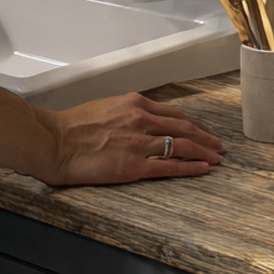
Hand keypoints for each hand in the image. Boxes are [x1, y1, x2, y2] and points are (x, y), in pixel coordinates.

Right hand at [38, 92, 225, 185]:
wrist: (55, 141)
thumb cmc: (73, 126)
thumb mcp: (107, 107)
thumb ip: (128, 113)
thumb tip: (141, 121)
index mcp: (135, 104)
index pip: (174, 114)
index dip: (192, 124)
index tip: (202, 131)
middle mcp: (141, 119)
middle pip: (184, 127)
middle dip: (205, 137)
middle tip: (218, 145)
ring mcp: (139, 142)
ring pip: (182, 145)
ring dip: (204, 152)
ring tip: (217, 158)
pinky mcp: (133, 165)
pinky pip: (169, 166)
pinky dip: (190, 167)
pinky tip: (202, 169)